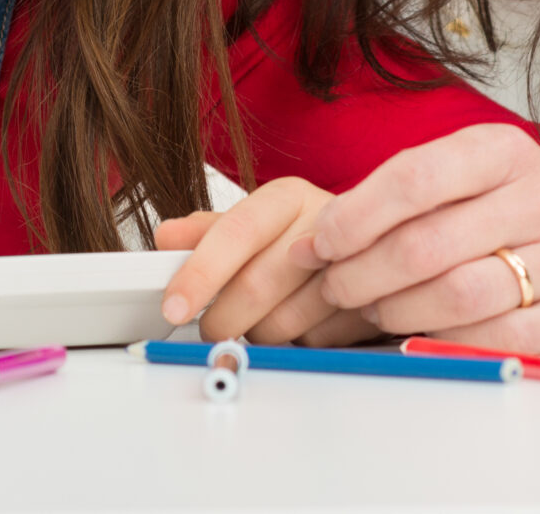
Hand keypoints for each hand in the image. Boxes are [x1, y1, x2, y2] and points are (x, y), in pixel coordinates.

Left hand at [154, 178, 375, 344]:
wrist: (372, 248)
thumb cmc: (299, 238)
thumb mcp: (254, 225)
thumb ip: (207, 232)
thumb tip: (166, 237)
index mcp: (288, 197)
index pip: (236, 232)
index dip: (201, 272)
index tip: (174, 306)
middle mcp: (324, 223)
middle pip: (257, 285)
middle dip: (223, 318)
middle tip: (212, 326)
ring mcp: (355, 265)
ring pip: (285, 322)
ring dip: (261, 332)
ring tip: (263, 317)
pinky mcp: (372, 305)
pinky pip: (316, 342)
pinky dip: (299, 341)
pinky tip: (302, 321)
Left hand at [308, 124, 539, 350]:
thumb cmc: (519, 208)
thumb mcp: (472, 176)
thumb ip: (401, 199)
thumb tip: (311, 243)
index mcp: (504, 150)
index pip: (415, 177)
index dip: (355, 216)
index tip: (318, 244)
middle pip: (429, 246)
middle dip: (364, 274)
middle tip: (336, 288)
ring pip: (462, 296)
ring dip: (400, 312)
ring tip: (374, 311)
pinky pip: (503, 336)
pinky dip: (450, 341)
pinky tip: (424, 334)